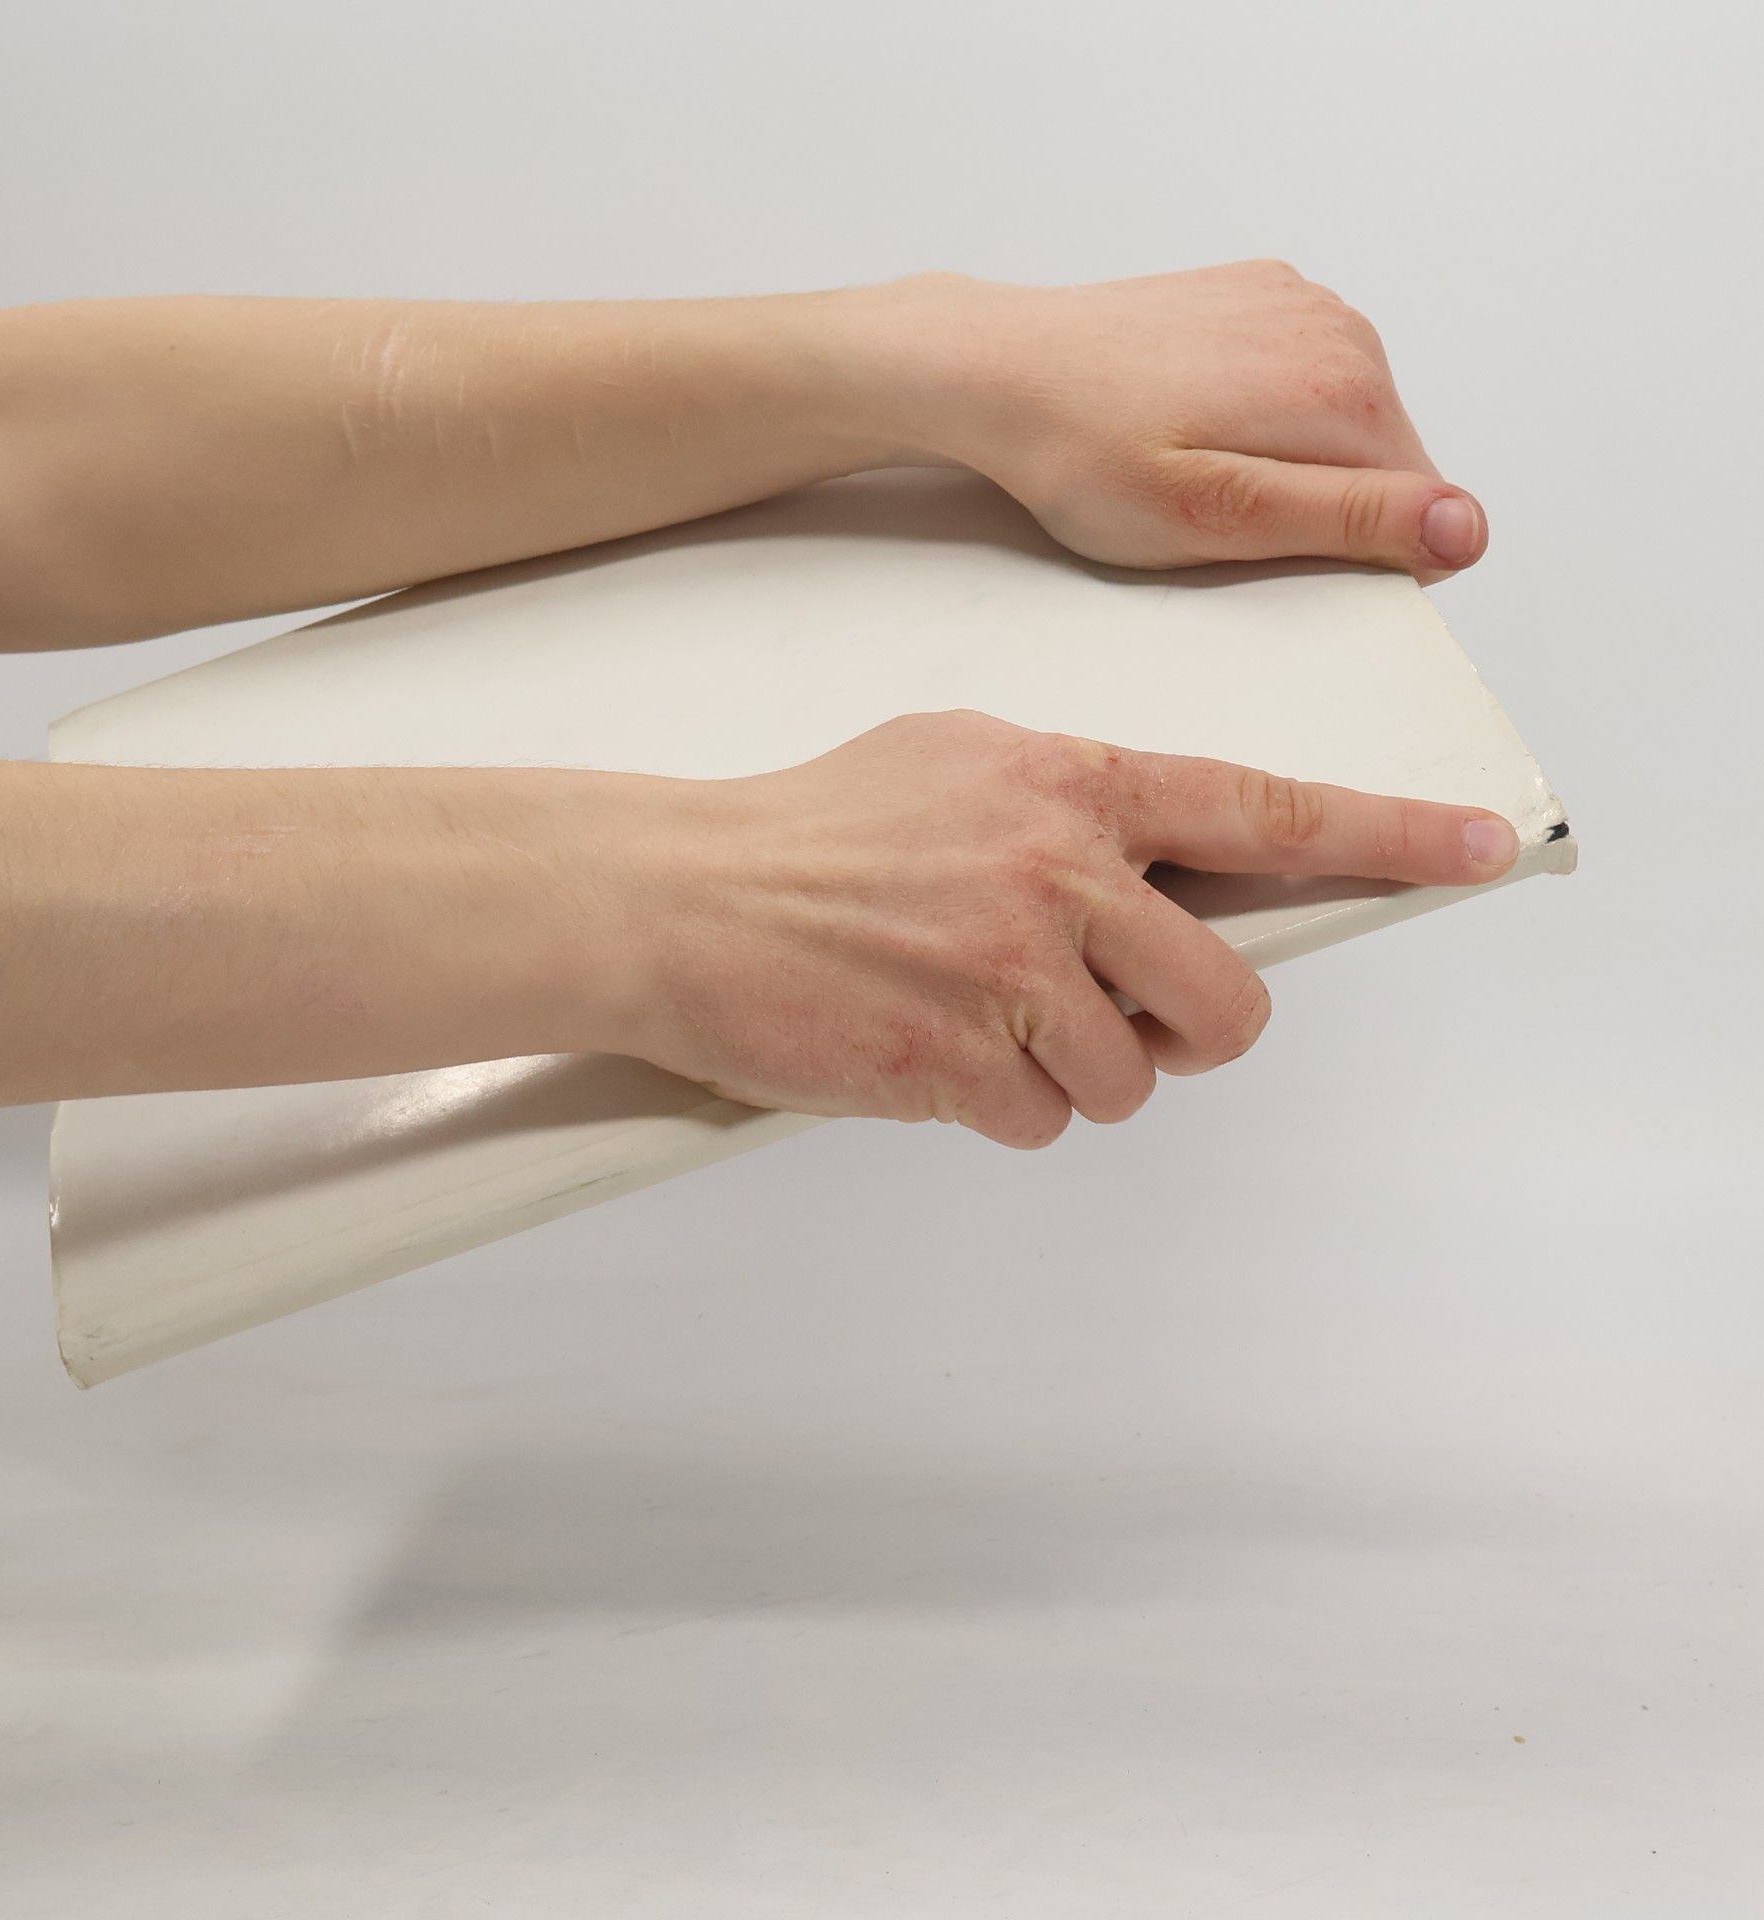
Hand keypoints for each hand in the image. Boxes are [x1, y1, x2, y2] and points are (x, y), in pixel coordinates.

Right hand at [596, 711, 1518, 1146]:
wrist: (674, 897)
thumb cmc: (807, 830)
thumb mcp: (956, 762)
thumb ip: (1074, 804)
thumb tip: (1159, 865)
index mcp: (1069, 785)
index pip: (1258, 810)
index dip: (1383, 836)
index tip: (1475, 846)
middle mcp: (1057, 873)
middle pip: (1223, 999)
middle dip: (1190, 1029)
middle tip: (1125, 1019)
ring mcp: (1009, 973)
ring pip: (1131, 1078)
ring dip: (1074, 1074)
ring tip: (982, 1026)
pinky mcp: (957, 1064)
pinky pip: (1042, 1123)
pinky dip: (1000, 1108)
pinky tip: (931, 1056)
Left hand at [864, 262, 1484, 580]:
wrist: (997, 370)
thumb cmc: (1085, 455)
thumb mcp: (1220, 516)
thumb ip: (1350, 521)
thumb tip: (1467, 527)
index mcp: (1346, 389)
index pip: (1419, 513)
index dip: (1347, 559)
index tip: (1261, 555)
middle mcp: (1341, 329)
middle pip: (1382, 464)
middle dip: (1314, 507)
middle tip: (1211, 516)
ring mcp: (1298, 301)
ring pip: (1337, 425)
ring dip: (1281, 462)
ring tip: (1189, 465)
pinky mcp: (1255, 293)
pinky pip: (1293, 379)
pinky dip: (1253, 413)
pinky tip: (1183, 422)